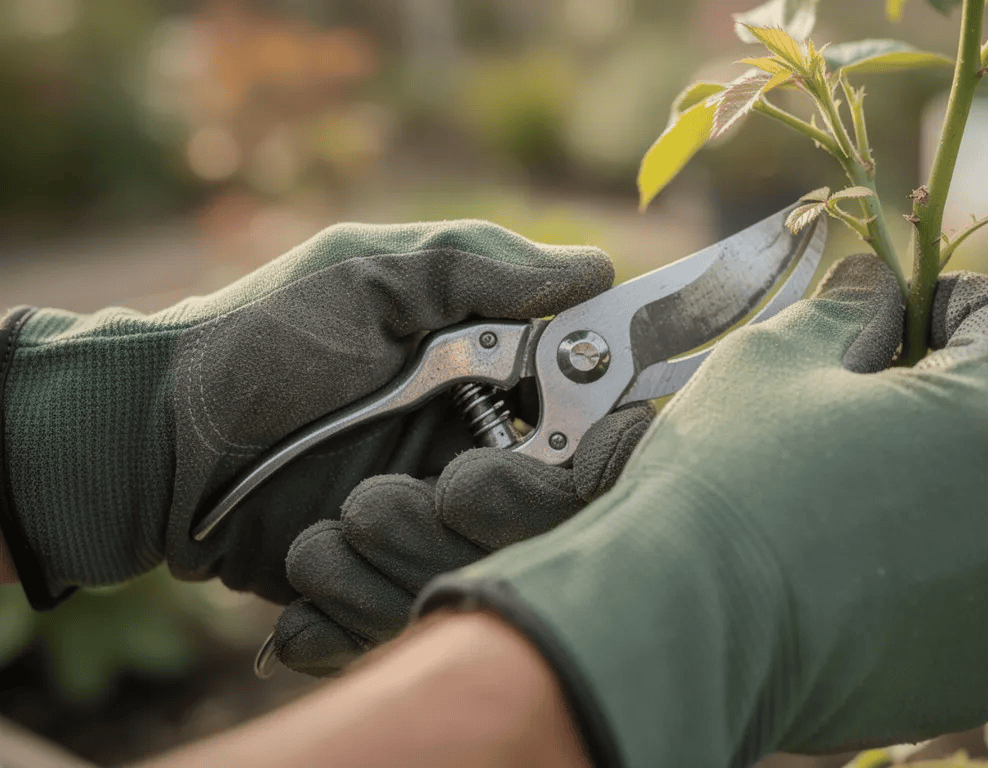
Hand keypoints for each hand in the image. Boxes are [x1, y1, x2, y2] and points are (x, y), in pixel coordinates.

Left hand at [1, 221, 612, 604]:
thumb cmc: (261, 336)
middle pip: (531, 531)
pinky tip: (302, 565)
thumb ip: (480, 270)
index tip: (557, 461)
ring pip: (460, 583)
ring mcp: (410, 533)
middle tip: (423, 492)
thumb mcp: (366, 276)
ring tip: (332, 526)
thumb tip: (594, 271)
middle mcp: (461, 468)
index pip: (580, 446)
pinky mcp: (357, 591)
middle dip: (479, 519)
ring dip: (397, 558)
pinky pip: (387, 629)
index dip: (581, 466)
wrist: (148, 428)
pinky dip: (344, 609)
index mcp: (485, 396)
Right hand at [415, 256, 987, 766]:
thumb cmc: (723, 480)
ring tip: (874, 501)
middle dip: (974, 399)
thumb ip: (854, 306)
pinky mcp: (981, 681)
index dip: (967, 305)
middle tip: (881, 408)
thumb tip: (882, 289)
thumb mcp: (774, 356)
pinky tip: (887, 578)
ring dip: (975, 494)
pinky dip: (967, 584)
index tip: (903, 322)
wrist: (675, 633)